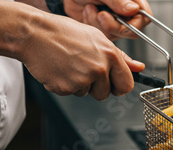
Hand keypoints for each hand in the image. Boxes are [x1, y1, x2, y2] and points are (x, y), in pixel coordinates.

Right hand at [21, 13, 144, 99]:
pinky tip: (60, 69)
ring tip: (70, 65)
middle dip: (97, 87)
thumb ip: (120, 57)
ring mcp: (83, 80)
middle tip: (84, 71)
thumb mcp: (97, 38)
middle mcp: (99, 68)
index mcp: (110, 55)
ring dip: (79, 85)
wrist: (33, 33)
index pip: (126, 84)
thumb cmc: (64, 33)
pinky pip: (71, 93)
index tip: (114, 87)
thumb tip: (138, 68)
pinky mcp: (66, 88)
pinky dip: (65, 85)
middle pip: (105, 94)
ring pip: (87, 94)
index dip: (120, 87)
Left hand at [63, 0, 151, 39]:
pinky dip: (92, 26)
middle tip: (101, 14)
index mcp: (133, 2)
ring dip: (98, 24)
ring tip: (90, 8)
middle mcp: (127, 13)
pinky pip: (102, 37)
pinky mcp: (104, 29)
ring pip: (114, 36)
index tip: (117, 21)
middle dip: (112, 26)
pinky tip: (88, 13)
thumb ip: (118, 0)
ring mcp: (116, 22)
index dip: (133, 25)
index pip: (144, 19)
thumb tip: (134, 9)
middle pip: (130, 32)